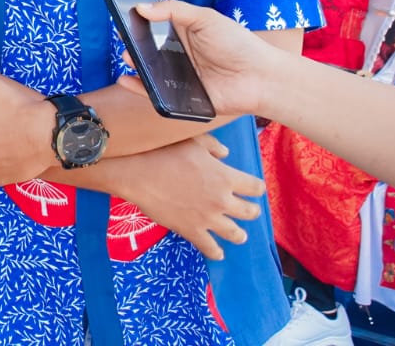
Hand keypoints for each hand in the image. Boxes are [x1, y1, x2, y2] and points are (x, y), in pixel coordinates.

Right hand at [107, 135, 265, 260]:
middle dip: (252, 210)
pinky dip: (216, 252)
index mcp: (225, 176)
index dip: (256, 187)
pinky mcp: (192, 231)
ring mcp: (208, 218)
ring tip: (240, 235)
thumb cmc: (165, 152)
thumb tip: (226, 154)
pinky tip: (218, 253)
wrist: (138, 173)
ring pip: (236, 234)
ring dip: (240, 234)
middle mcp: (222, 200)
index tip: (254, 188)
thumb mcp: (193, 141)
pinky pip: (210, 248)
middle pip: (250, 212)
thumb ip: (214, 147)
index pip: (255, 187)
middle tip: (249, 210)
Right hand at [132, 0, 290, 118]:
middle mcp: (177, 55)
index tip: (123, 16)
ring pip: (149, 71)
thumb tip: (141, 7)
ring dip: (135, 65)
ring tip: (128, 57)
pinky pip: (155, 94)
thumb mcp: (204, 17)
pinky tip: (127, 80)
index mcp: (182, 33)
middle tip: (125, 39)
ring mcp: (178, 77)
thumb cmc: (237, 43)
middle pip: (148, 49)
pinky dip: (139, 88)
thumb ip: (172, 9)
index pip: (154, 26)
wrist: (261, 77)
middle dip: (134, 45)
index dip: (139, 23)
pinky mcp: (180, 97)